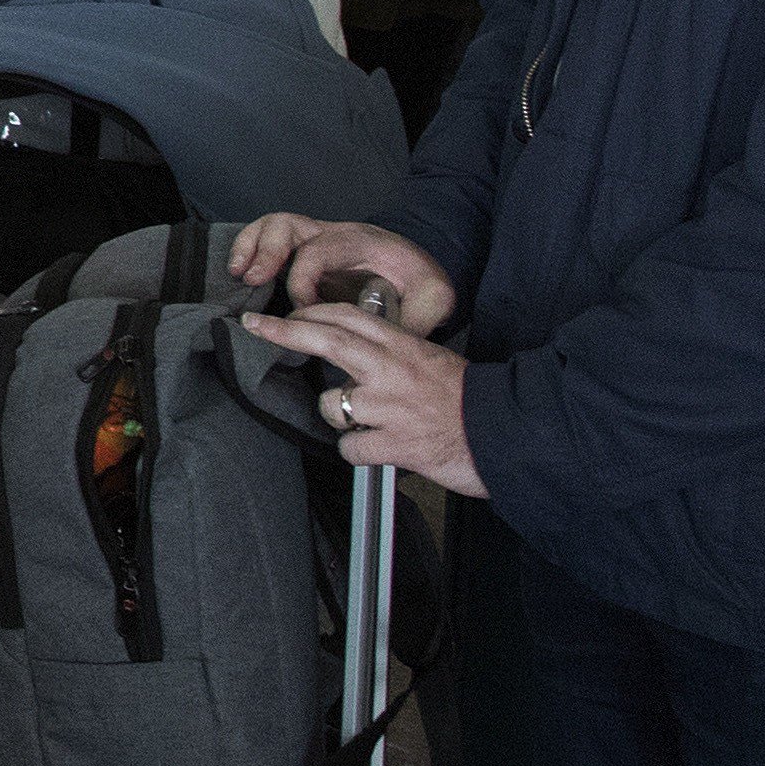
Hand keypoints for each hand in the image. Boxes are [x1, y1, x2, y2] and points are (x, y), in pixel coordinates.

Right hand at [225, 215, 456, 333]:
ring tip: (237, 275)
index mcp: (361, 242)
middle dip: (267, 252)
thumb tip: (388, 346)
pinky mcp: (307, 248)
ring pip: (274, 224)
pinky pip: (270, 235)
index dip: (302, 283)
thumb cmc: (423, 280)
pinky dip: (250, 247)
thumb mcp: (434, 298)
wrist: (422, 264)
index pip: (319, 253)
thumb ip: (415, 319)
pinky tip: (239, 272)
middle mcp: (334, 232)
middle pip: (289, 224)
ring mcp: (318, 236)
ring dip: (250, 245)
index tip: (303, 315)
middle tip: (252, 281)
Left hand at [243, 299, 482, 496]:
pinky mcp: (393, 444)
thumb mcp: (433, 361)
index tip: (284, 315)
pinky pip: (350, 448)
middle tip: (255, 326)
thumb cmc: (472, 401)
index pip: (347, 317)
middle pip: (327, 340)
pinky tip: (380, 450)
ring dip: (339, 416)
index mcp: (403, 346)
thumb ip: (395, 355)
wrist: (509, 435)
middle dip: (285, 331)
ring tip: (368, 423)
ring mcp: (389, 407)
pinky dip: (359, 451)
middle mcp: (390, 370)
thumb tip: (360, 356)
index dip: (310, 314)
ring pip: (331, 405)